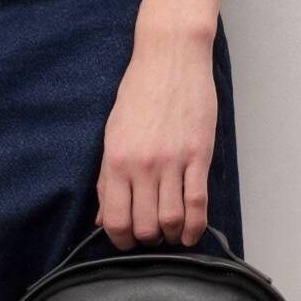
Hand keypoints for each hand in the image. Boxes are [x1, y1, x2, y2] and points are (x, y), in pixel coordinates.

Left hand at [95, 25, 216, 248]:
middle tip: (151, 238)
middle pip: (145, 226)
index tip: (127, 242)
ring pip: (172, 219)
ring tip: (171, 234)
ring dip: (172, 236)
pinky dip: (195, 226)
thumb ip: (107, 179)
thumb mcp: (112, 134)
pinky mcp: (198, 155)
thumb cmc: (140, 92)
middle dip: (148, 241)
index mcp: (116, 160)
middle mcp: (142, 165)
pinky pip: (198, 202)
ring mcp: (172, 161)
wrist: (169, 58)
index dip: (121, 241)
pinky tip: (191, 233)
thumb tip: (102, 218)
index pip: (115, 220)